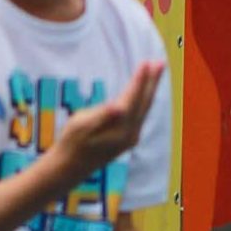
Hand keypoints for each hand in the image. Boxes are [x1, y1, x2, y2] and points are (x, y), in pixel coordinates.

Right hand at [52, 60, 164, 185]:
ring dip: (150, 90)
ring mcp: (130, 138)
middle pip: (144, 102)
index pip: (133, 98)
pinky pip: (140, 115)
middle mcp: (130, 133)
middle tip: (160, 62)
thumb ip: (102, 115)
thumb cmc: (71, 142)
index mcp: (119, 127)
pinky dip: (144, 101)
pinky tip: (144, 94)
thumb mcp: (81, 126)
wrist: (70, 168)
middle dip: (152, 81)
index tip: (146, 62)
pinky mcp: (128, 140)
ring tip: (155, 72)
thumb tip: (118, 107)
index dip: (140, 79)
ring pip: (144, 109)